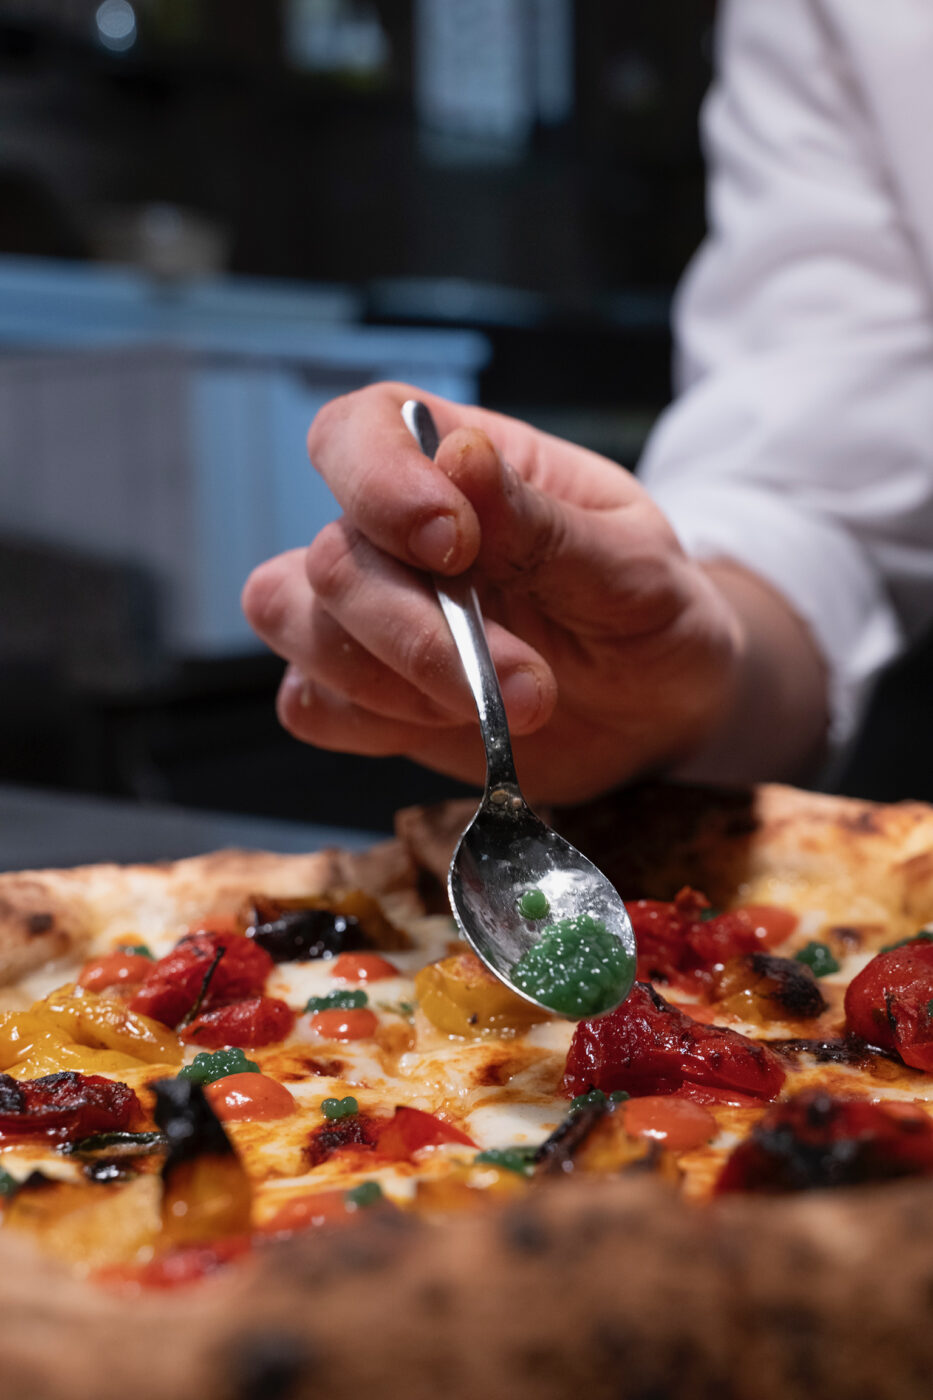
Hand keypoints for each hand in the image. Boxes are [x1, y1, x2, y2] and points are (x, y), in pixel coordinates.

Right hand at [242, 383, 825, 802]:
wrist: (660, 713)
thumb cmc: (651, 615)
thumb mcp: (632, 564)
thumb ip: (545, 522)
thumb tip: (459, 455)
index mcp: (460, 468)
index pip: (360, 431)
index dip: (378, 480)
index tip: (452, 543)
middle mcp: (394, 536)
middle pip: (333, 558)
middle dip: (420, 632)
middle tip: (528, 684)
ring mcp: (370, 617)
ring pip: (295, 624)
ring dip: (392, 680)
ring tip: (500, 710)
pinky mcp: (363, 697)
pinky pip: (308, 704)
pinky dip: (367, 723)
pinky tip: (449, 727)